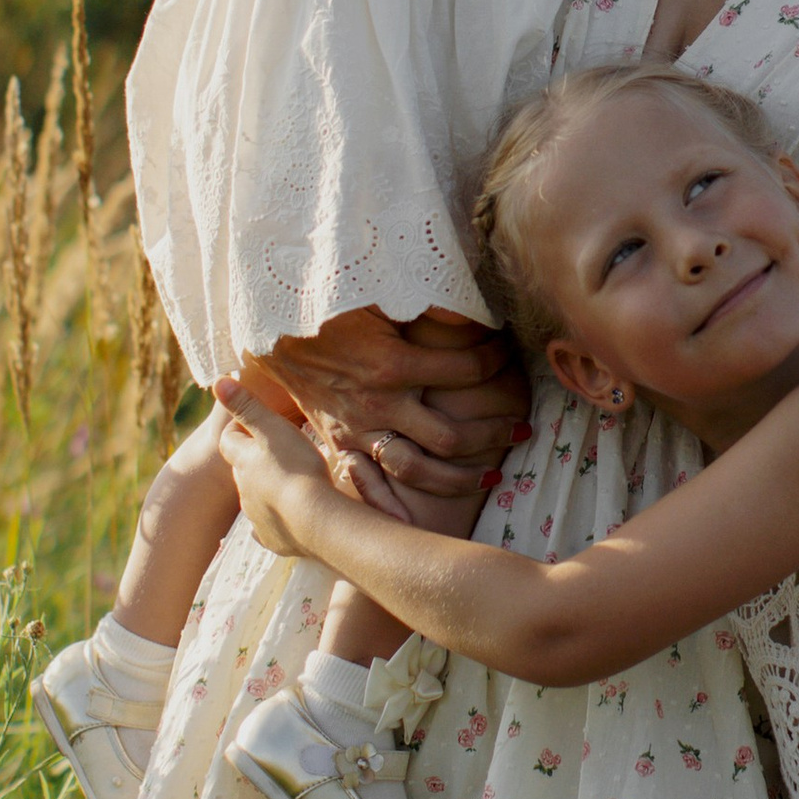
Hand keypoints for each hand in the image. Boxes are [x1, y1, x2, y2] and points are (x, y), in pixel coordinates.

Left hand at [214, 379, 332, 555]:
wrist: (314, 520)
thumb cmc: (296, 467)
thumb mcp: (273, 428)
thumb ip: (247, 405)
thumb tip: (218, 381)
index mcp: (242, 461)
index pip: (230, 440)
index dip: (241, 429)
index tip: (258, 424)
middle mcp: (243, 490)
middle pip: (243, 470)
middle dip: (256, 461)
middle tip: (280, 452)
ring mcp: (256, 517)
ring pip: (256, 498)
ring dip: (268, 489)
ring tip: (291, 483)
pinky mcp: (273, 539)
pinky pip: (269, 528)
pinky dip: (276, 520)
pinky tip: (287, 518)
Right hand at [247, 305, 528, 508]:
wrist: (274, 335)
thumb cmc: (330, 308)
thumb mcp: (377, 294)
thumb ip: (426, 302)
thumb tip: (474, 310)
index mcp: (393, 364)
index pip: (466, 369)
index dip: (495, 360)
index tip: (507, 353)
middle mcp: (380, 404)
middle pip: (451, 436)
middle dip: (494, 432)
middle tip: (524, 428)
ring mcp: (360, 429)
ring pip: (418, 470)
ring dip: (460, 477)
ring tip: (493, 475)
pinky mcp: (342, 443)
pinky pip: (377, 481)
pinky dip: (404, 499)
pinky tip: (433, 503)